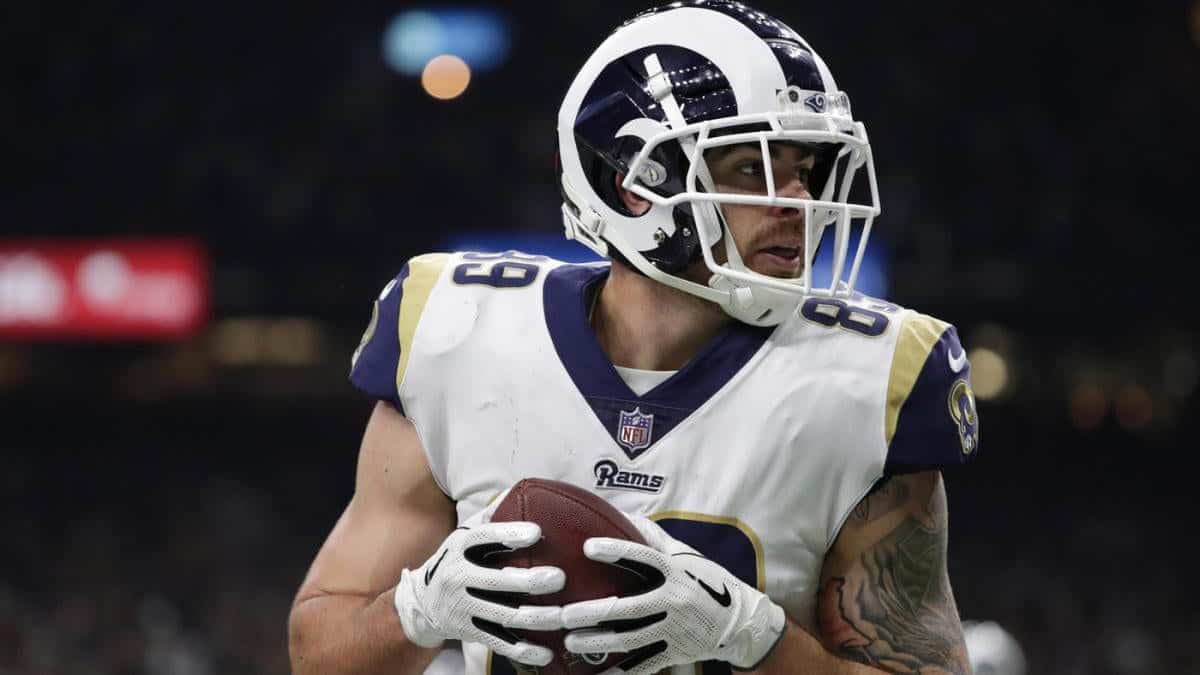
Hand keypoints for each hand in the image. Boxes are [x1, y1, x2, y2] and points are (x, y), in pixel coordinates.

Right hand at [393, 491, 565, 666]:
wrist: (420, 604)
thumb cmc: (456, 562)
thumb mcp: (463, 537)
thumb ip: (489, 519)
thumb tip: (519, 490)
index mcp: (460, 547)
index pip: (485, 537)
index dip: (510, 534)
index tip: (537, 532)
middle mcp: (459, 577)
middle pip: (497, 581)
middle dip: (529, 581)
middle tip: (559, 578)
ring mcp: (463, 607)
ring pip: (503, 615)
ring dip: (536, 617)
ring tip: (563, 616)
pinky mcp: (469, 632)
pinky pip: (499, 642)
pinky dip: (523, 649)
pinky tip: (547, 651)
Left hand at [562, 516, 784, 672]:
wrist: (739, 622)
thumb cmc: (705, 581)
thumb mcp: (685, 555)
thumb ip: (654, 538)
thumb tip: (623, 517)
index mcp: (675, 571)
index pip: (643, 558)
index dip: (617, 551)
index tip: (588, 547)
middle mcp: (674, 600)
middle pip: (629, 609)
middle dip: (593, 612)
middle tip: (564, 614)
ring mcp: (675, 630)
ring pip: (630, 639)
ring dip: (598, 642)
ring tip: (571, 641)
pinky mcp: (676, 652)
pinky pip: (644, 665)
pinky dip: (621, 673)